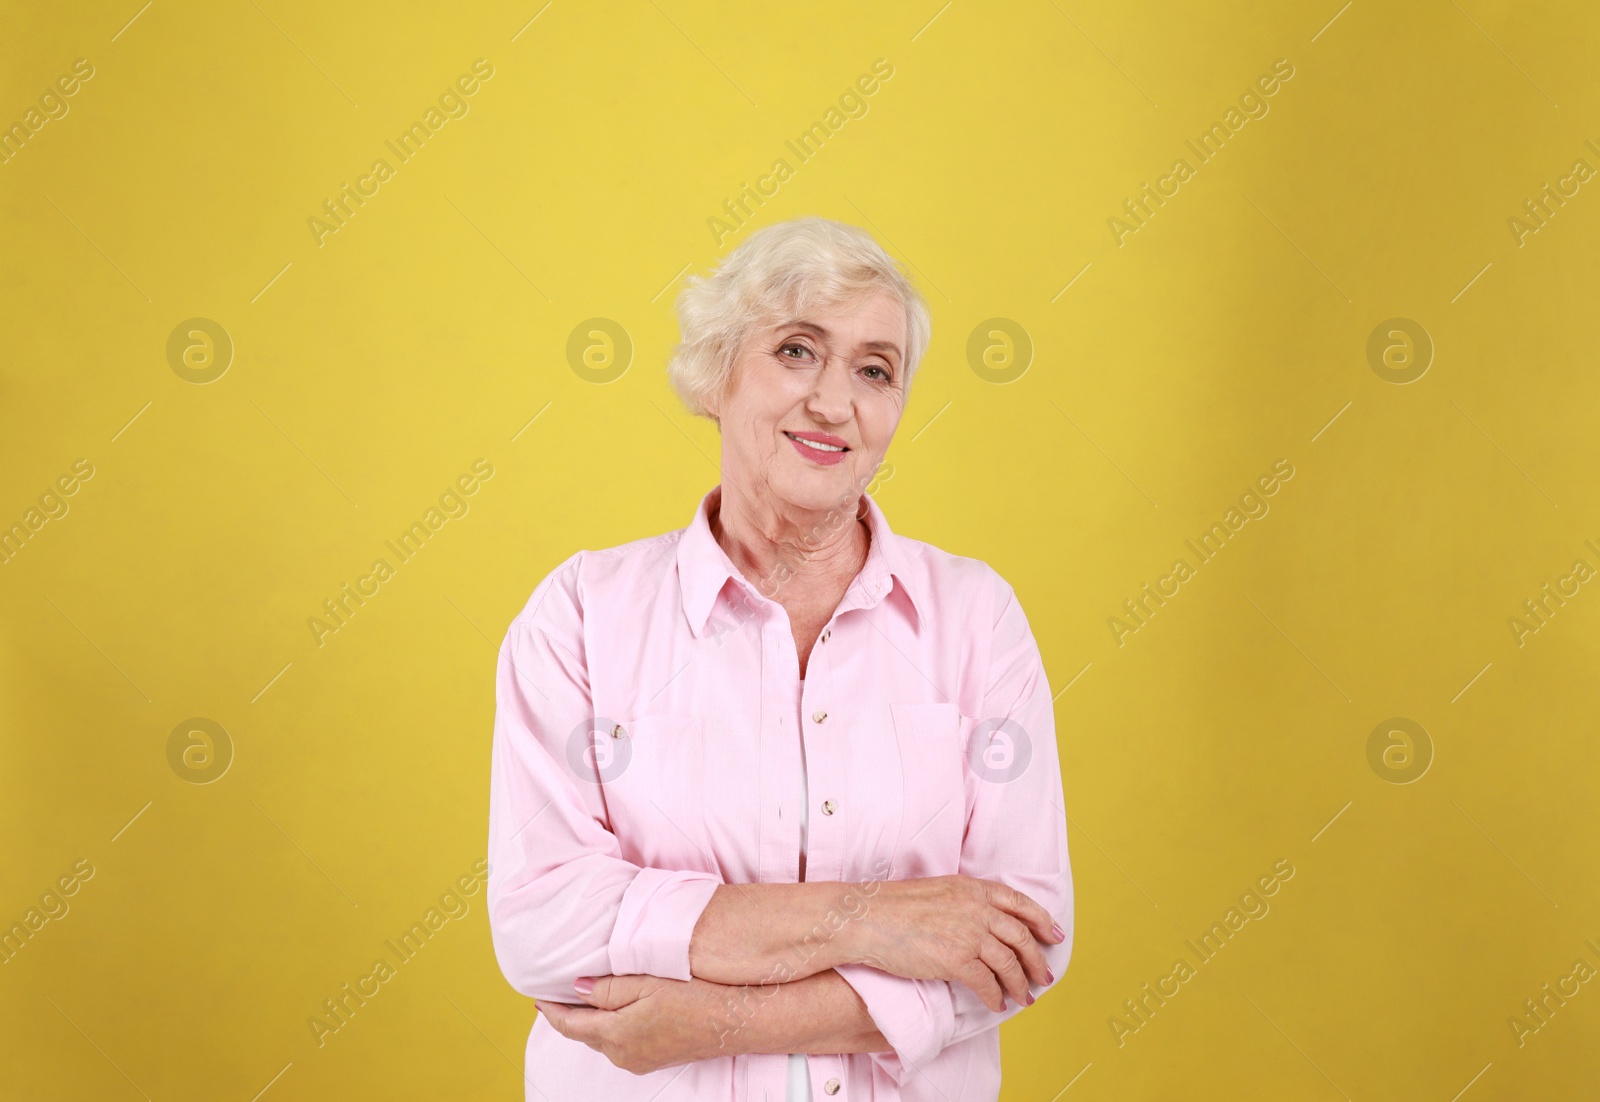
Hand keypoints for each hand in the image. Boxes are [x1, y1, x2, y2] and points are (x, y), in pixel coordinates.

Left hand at [535, 975, 744, 1075]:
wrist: (733, 1021)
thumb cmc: (693, 996)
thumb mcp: (646, 983)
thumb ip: (607, 989)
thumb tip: (578, 990)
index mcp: (616, 1034)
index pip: (571, 1025)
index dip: (552, 1011)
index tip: (538, 998)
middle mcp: (623, 1054)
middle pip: (585, 1035)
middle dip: (570, 1016)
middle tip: (557, 995)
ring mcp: (639, 1060)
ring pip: (603, 1040)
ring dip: (591, 1022)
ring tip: (584, 1001)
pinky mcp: (654, 1059)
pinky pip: (621, 1044)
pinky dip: (610, 1029)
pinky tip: (615, 1014)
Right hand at [844, 875, 1063, 1011]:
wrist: (868, 918)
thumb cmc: (894, 906)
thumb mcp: (938, 892)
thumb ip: (964, 903)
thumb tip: (981, 924)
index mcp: (972, 888)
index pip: (1019, 903)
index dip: (1041, 920)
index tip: (1053, 935)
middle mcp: (976, 908)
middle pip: (1020, 936)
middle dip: (1037, 960)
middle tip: (1045, 976)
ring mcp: (968, 933)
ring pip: (1009, 963)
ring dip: (1021, 984)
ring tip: (1025, 998)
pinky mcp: (956, 958)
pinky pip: (987, 983)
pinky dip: (996, 997)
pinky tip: (997, 1005)